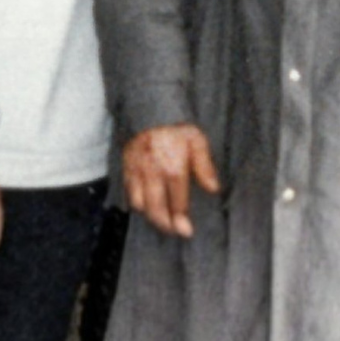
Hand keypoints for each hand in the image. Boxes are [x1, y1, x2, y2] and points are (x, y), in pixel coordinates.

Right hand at [120, 123, 220, 238]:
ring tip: (161, 220)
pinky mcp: (126, 166)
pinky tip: (146, 207)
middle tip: (174, 232)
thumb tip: (213, 189)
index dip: (181, 219)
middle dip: (165, 224)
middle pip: (155, 208)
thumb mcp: (197, 141)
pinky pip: (128, 191)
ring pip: (139, 203)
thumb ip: (205, 166)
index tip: (186, 231)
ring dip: (150, 216)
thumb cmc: (176, 127)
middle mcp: (152, 171)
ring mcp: (136, 170)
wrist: (150, 108)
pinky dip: (136, 203)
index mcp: (172, 166)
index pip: (176, 201)